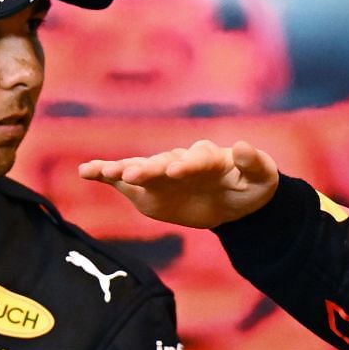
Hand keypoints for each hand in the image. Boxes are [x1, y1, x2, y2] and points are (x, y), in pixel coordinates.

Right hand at [77, 139, 279, 228]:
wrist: (232, 204)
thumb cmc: (250, 187)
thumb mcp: (262, 179)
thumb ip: (255, 164)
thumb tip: (243, 146)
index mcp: (208, 158)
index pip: (196, 159)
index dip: (186, 164)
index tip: (176, 171)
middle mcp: (180, 161)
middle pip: (163, 163)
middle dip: (148, 169)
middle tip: (133, 175)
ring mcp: (161, 174)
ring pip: (140, 169)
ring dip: (122, 170)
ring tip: (103, 171)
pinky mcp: (147, 189)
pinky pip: (123, 180)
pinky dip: (105, 174)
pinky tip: (85, 172)